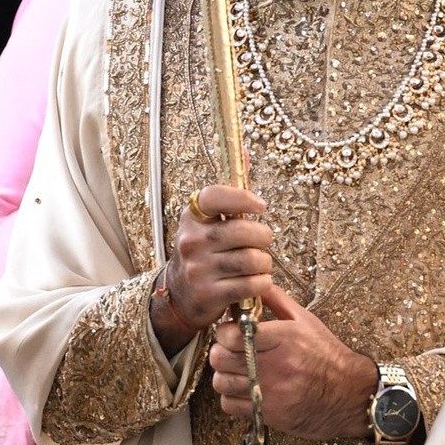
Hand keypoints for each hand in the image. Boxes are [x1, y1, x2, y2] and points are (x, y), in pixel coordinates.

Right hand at [158, 183, 274, 338]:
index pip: (215, 196)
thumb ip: (230, 190)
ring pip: (252, 259)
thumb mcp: (207, 221)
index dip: (242, 198)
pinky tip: (256, 281)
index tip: (260, 206)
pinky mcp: (209, 295)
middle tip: (261, 242)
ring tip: (259, 263)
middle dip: (263, 237)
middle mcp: (191, 241)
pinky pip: (252, 284)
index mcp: (191, 217)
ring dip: (264, 263)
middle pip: (244, 231)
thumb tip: (245, 149)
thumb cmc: (203, 252)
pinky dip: (262, 283)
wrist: (180, 295)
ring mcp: (198, 269)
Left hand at [210, 282, 375, 438]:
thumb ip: (278, 301)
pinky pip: (230, 405)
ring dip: (224, 375)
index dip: (224, 332)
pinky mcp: (269, 413)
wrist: (349, 394)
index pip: (233, 335)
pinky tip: (244, 389)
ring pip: (222, 382)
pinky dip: (232, 397)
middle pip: (221, 358)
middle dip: (221, 352)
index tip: (230, 332)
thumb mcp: (307, 321)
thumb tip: (256, 283)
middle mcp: (276, 365)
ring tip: (237, 370)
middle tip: (230, 351)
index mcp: (284, 338)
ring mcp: (272, 392)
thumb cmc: (327, 355)